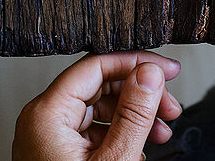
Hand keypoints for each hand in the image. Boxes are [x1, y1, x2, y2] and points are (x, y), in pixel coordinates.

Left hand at [13, 51, 181, 160]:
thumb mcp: (114, 160)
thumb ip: (134, 113)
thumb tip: (149, 73)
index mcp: (47, 114)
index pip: (97, 65)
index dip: (136, 63)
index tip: (166, 69)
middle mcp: (44, 121)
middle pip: (101, 86)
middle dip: (141, 96)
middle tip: (170, 105)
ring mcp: (50, 139)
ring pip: (101, 109)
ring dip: (137, 117)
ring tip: (163, 131)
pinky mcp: (59, 155)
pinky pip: (95, 131)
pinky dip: (123, 135)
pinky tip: (142, 147)